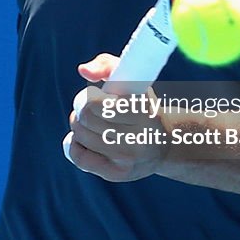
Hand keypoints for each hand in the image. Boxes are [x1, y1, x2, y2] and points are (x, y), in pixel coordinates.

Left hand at [64, 54, 166, 180]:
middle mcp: (137, 138)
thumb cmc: (141, 103)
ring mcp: (128, 159)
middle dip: (81, 110)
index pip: (94, 104)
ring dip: (78, 126)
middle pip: (84, 120)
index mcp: (142, 110)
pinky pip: (80, 158)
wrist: (164, 142)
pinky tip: (83, 139)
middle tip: (88, 108)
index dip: (88, 97)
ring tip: (89, 122)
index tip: (95, 95)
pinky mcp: (117, 174)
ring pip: (80, 137)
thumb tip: (83, 70)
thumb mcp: (132, 78)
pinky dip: (75, 145)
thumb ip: (106, 65)